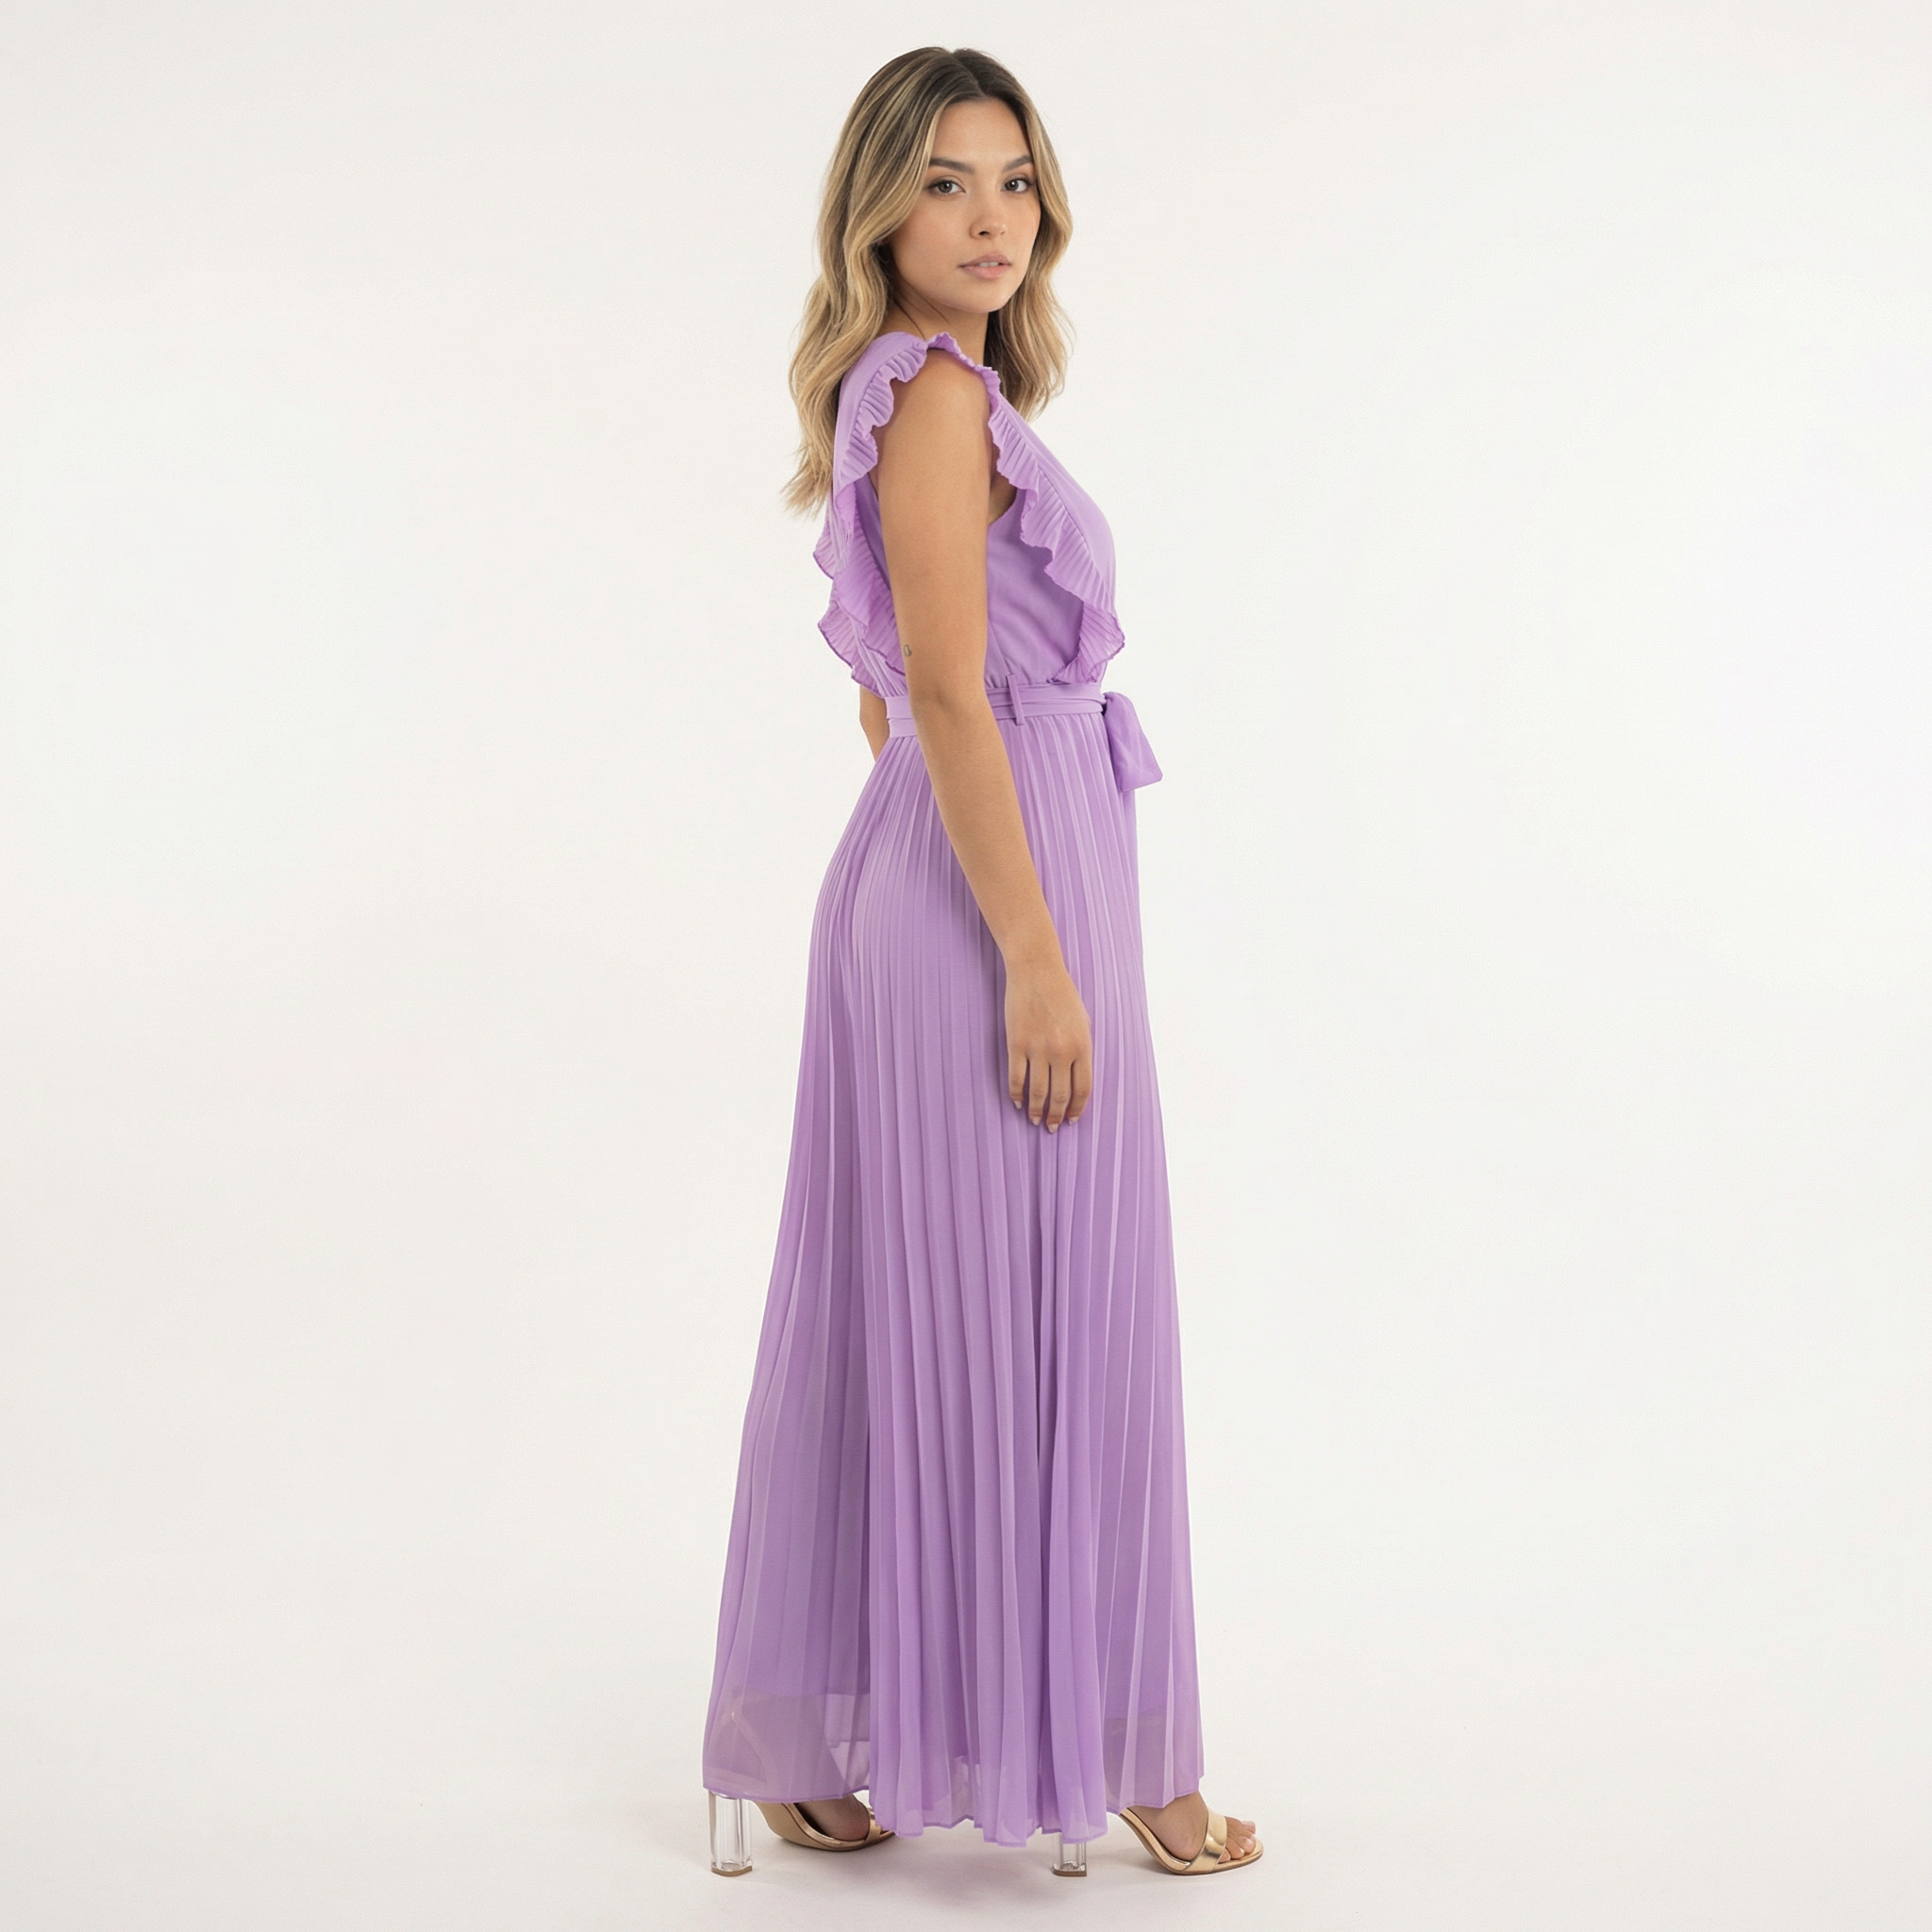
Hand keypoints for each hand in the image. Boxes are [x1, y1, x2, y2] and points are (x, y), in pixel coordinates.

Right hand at [1003, 956, 1091, 1130]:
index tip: (1071, 1120)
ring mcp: (1037, 1048)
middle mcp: (1061, 1051)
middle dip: (1056, 1116)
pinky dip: (1017, 1094)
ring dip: (1037, 1111)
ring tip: (1035, 1120)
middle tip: (1051, 1127)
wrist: (1036, 971)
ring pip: (1038, 1092)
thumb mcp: (1082, 1022)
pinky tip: (1018, 1103)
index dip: (1076, 1108)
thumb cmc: (1062, 995)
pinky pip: (1016, 1078)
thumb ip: (1081, 1050)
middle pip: (1060, 1095)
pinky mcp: (1016, 1044)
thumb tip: (1076, 1079)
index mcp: (1082, 1046)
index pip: (1082, 1089)